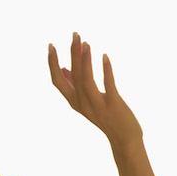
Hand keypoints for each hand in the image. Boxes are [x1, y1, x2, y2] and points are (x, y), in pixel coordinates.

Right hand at [48, 33, 142, 147]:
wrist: (125, 141)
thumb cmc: (108, 119)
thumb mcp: (88, 104)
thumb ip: (75, 88)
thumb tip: (65, 69)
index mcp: (75, 103)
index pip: (56, 81)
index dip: (52, 63)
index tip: (51, 45)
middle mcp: (83, 104)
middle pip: (73, 75)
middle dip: (73, 53)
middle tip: (75, 34)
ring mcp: (98, 106)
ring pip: (86, 80)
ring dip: (85, 60)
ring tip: (86, 43)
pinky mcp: (114, 106)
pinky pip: (108, 85)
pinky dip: (106, 70)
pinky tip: (105, 57)